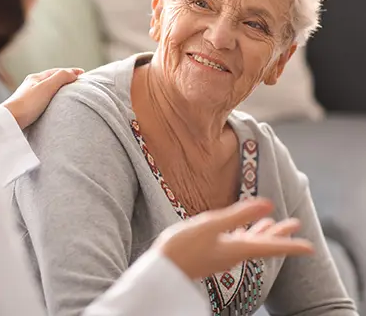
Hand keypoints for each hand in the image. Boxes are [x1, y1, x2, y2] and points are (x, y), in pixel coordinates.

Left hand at [3, 68, 83, 128]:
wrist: (9, 122)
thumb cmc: (27, 104)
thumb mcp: (46, 87)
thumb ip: (60, 78)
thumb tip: (73, 73)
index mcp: (35, 78)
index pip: (56, 71)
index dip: (70, 71)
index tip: (82, 73)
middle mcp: (31, 86)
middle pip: (51, 79)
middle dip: (64, 78)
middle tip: (77, 82)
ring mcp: (28, 97)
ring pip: (47, 89)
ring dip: (58, 89)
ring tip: (68, 93)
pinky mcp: (27, 109)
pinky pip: (43, 99)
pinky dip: (52, 98)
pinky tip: (54, 105)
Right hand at [155, 198, 313, 280]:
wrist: (164, 268)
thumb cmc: (184, 246)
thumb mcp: (211, 225)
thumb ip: (239, 214)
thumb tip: (267, 205)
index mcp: (238, 248)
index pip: (271, 247)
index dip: (291, 244)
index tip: (310, 247)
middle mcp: (234, 253)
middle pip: (264, 244)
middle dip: (280, 233)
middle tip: (296, 223)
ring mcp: (224, 254)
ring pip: (251, 242)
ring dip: (264, 232)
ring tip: (273, 223)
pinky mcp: (213, 252)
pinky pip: (237, 242)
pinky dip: (246, 234)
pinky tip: (242, 230)